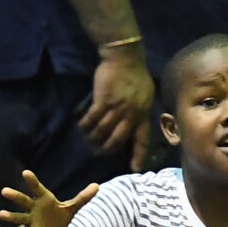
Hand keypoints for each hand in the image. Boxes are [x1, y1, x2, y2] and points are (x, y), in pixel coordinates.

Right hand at [0, 169, 100, 226]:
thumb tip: (97, 186)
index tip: (25, 172)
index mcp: (43, 199)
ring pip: (19, 218)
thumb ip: (82, 198)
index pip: (37, 188)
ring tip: (0, 214)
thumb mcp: (71, 208)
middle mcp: (33, 209)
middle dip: (15, 196)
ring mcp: (30, 221)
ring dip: (10, 216)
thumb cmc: (57, 217)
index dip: (31, 181)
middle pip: (23, 201)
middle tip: (4, 191)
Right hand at [78, 50, 155, 165]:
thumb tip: (132, 124)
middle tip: (98, 153)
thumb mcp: (146, 95)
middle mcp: (131, 114)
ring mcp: (117, 107)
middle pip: (118, 139)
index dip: (139, 155)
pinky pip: (92, 118)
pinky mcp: (103, 100)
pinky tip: (81, 126)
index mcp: (143, 114)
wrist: (124, 57)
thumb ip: (139, 110)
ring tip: (87, 138)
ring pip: (103, 130)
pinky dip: (86, 124)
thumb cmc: (135, 75)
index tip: (135, 169)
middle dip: (107, 149)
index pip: (142, 139)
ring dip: (93, 137)